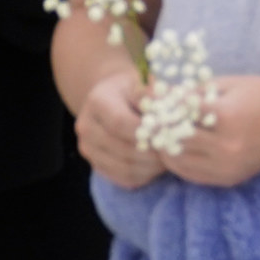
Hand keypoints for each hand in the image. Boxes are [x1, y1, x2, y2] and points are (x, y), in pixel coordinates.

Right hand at [74, 72, 164, 187]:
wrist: (113, 98)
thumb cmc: (134, 88)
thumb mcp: (143, 82)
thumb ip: (154, 94)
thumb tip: (172, 107)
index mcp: (97, 101)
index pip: (119, 123)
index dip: (145, 131)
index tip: (167, 132)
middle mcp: (86, 126)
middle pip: (121, 148)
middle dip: (151, 152)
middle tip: (174, 150)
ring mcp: (88, 148)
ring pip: (122, 167)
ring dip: (150, 167)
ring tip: (169, 159)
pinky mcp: (95, 164)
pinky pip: (121, 178)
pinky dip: (143, 176)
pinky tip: (157, 167)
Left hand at [161, 76, 259, 188]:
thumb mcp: (232, 84)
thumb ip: (196, 91)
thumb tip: (160, 94)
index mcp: (227, 116)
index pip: (177, 114)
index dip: (162, 107)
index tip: (153, 101)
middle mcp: (226, 146)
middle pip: (172, 141)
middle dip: (159, 129)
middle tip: (151, 119)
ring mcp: (227, 166)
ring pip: (177, 162)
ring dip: (165, 147)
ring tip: (162, 134)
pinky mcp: (228, 179)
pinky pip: (190, 174)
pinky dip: (179, 162)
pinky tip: (178, 148)